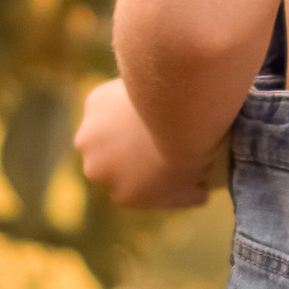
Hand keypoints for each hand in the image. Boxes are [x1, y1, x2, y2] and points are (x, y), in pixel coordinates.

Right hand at [76, 77, 212, 210]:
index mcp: (122, 195)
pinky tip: (142, 93)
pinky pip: (108, 101)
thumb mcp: (195, 187)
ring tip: (149, 110)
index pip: (130, 186)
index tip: (162, 154)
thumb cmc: (188, 156)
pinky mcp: (92, 106)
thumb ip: (189, 195)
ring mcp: (89, 138)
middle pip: (109, 159)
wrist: (177, 118)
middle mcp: (96, 171)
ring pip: (103, 130)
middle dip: (125, 149)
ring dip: (117, 123)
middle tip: (155, 131)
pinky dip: (120, 97)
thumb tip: (199, 193)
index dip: (145, 170)